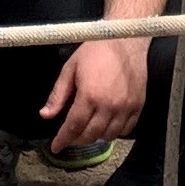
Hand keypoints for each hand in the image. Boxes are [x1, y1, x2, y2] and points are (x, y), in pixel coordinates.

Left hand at [39, 31, 148, 153]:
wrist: (125, 38)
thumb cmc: (95, 51)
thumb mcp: (70, 68)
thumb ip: (58, 95)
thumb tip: (45, 115)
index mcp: (89, 96)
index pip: (73, 127)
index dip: (63, 140)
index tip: (55, 147)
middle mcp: (109, 106)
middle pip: (91, 135)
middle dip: (77, 139)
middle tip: (70, 136)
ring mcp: (126, 108)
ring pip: (109, 135)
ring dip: (96, 137)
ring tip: (87, 129)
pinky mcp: (138, 106)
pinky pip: (126, 129)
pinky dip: (114, 132)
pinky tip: (107, 125)